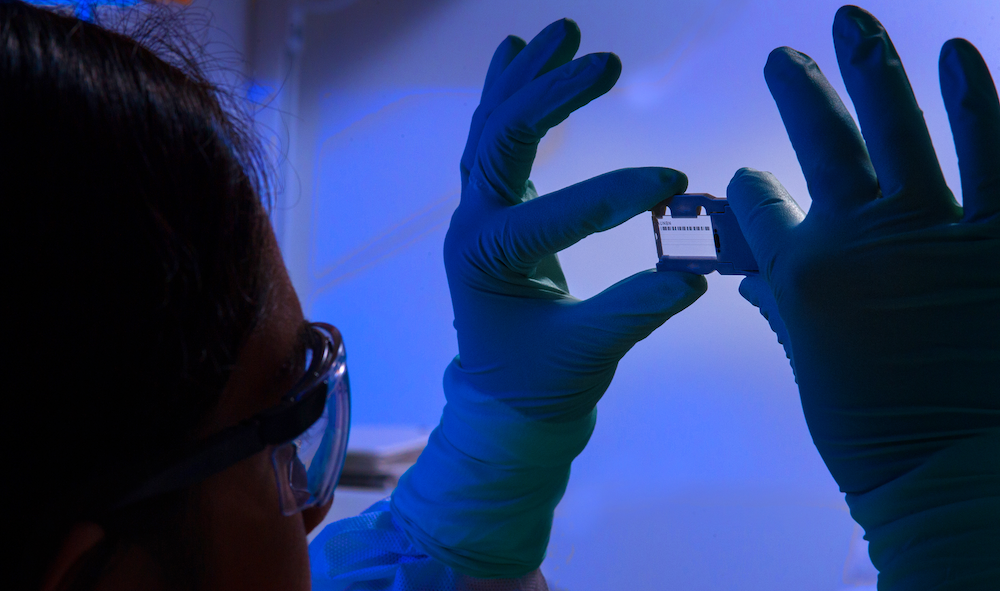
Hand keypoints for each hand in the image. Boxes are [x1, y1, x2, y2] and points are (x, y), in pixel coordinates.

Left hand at [448, 20, 706, 421]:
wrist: (505, 399)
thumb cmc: (541, 381)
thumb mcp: (588, 353)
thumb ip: (634, 312)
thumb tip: (692, 276)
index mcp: (489, 262)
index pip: (552, 215)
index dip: (614, 195)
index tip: (673, 182)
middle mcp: (473, 227)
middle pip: (501, 142)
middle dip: (550, 97)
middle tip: (604, 60)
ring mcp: (478, 213)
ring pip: (492, 130)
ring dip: (526, 79)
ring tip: (561, 31)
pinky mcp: (494, 209)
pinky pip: (492, 141)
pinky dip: (506, 95)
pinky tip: (516, 51)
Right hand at [728, 5, 998, 585]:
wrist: (959, 476)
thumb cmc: (874, 432)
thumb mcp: (813, 366)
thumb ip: (783, 306)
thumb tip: (753, 274)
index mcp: (802, 276)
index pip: (756, 203)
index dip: (748, 188)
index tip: (747, 180)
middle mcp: (859, 241)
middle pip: (820, 143)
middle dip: (798, 89)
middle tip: (784, 56)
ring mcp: (935, 233)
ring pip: (899, 129)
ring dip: (875, 70)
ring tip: (854, 21)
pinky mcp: (999, 241)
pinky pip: (995, 154)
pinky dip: (979, 100)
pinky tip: (958, 56)